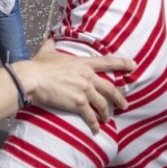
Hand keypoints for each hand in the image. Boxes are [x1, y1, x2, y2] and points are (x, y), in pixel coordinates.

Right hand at [15, 39, 135, 133]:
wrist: (32, 78)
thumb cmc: (38, 65)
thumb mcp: (47, 51)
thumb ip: (52, 44)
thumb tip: (51, 37)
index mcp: (82, 63)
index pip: (107, 62)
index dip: (122, 64)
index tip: (134, 66)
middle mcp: (88, 77)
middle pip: (110, 89)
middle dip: (119, 98)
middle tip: (125, 105)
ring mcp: (84, 90)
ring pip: (102, 104)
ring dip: (106, 114)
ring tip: (107, 120)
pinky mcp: (78, 103)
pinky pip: (91, 116)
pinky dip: (94, 124)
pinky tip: (96, 130)